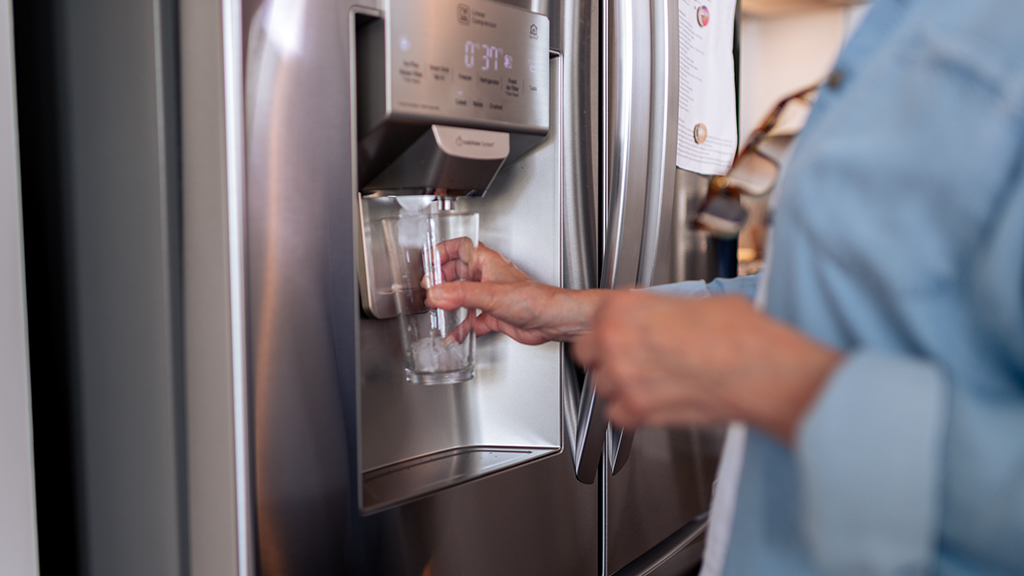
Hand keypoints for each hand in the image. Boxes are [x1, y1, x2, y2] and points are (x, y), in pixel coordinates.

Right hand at [426, 239, 607, 344]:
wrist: (551, 320)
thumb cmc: (532, 299)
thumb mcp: (490, 294)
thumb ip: (460, 295)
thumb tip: (435, 294)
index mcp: (486, 261)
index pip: (458, 248)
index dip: (441, 253)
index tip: (427, 264)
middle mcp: (486, 276)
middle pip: (456, 273)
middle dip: (440, 282)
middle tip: (428, 291)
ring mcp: (489, 296)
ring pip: (462, 297)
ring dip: (449, 304)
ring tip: (436, 310)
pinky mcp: (493, 315)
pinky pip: (470, 320)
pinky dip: (461, 328)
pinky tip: (453, 336)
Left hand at [572, 291, 841, 443]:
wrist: (755, 368)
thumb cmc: (735, 332)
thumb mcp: (691, 301)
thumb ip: (659, 310)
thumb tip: (661, 317)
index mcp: (621, 307)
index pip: (593, 321)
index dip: (609, 330)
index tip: (620, 335)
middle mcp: (614, 341)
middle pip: (588, 355)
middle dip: (606, 358)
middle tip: (632, 359)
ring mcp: (623, 377)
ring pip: (601, 387)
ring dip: (620, 386)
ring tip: (650, 381)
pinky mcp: (637, 410)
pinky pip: (617, 415)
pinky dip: (631, 413)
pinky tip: (653, 402)